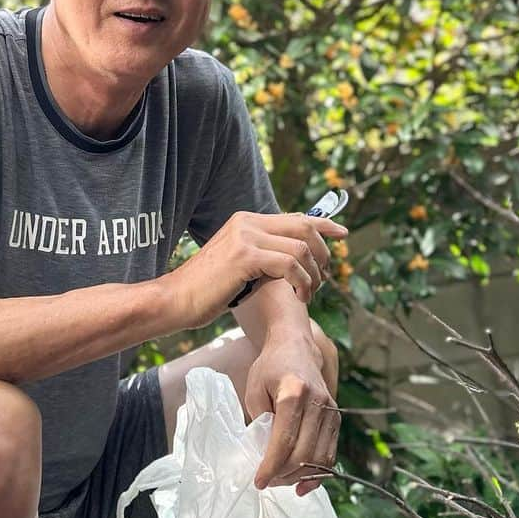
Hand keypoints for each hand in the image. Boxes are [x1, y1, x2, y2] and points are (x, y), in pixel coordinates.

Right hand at [166, 211, 347, 329]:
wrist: (175, 300)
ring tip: (309, 294)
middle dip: (323, 253)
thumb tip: (296, 265)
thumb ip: (266, 258)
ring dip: (314, 274)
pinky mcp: (245, 256)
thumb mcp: (241, 267)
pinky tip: (299, 297)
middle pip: (304, 228)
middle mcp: (247, 222)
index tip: (342, 233)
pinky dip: (302, 282)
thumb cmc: (207, 291)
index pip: (295, 217)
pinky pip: (289, 265)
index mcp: (246, 221)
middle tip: (325, 278)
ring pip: (301, 248)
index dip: (323, 224)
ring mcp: (246, 237)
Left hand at [248, 322, 340, 496]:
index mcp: (294, 391)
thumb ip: (260, 421)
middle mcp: (318, 401)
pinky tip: (301, 484)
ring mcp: (331, 410)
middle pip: (304, 452)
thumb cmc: (271, 368)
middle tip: (266, 482)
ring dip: (299, 477)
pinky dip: (317, 474)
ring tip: (280, 481)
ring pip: (320, 458)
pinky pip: (330, 455)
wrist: (296, 347)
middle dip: (283, 474)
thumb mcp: (255, 389)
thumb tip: (266, 454)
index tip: (259, 481)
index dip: (271, 465)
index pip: (285, 439)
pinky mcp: (337, 418)